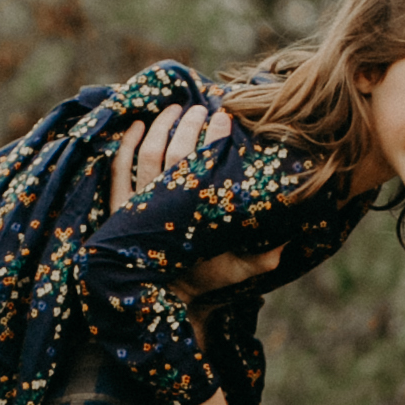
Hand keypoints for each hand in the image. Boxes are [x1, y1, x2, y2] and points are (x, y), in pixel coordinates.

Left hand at [107, 103, 282, 297]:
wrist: (161, 295)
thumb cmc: (202, 277)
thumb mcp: (236, 270)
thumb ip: (262, 256)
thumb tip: (288, 239)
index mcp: (193, 218)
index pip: (202, 168)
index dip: (214, 139)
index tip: (225, 118)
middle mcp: (162, 207)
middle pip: (173, 152)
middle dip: (189, 124)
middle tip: (202, 110)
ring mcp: (136, 206)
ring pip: (147, 153)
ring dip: (162, 126)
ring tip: (176, 109)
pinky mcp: (117, 207)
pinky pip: (117, 168)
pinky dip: (125, 144)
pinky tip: (139, 125)